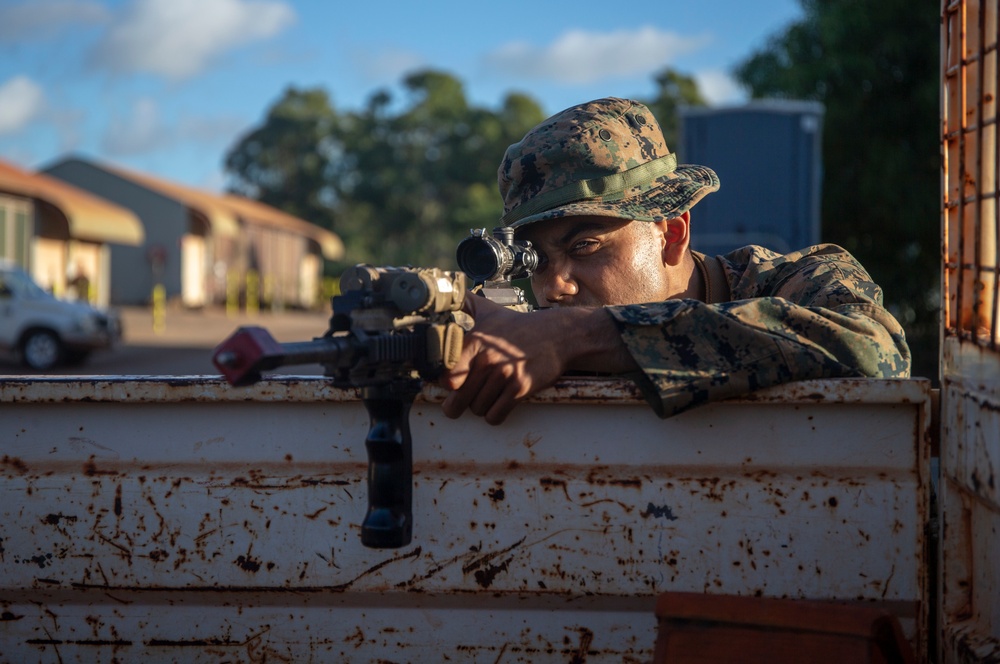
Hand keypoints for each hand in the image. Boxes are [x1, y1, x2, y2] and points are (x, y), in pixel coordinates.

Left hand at [439, 296, 636, 424]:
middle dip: (459, 403)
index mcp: (475, 342)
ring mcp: (504, 375)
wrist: (558, 334)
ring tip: (488, 395)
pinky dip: (495, 414)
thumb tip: (446, 294)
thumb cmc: (520, 326)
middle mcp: (487, 359)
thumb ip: (465, 304)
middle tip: (465, 398)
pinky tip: (499, 403)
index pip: (446, 378)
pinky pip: (495, 416)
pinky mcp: (520, 388)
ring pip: (477, 409)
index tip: (452, 384)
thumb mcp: (490, 311)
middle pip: (458, 400)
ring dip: (480, 407)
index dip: (447, 385)